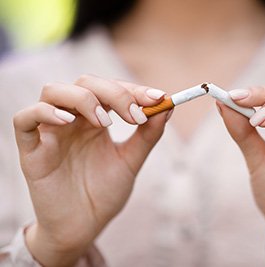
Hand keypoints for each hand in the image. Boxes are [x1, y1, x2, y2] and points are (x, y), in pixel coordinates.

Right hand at [13, 75, 169, 266]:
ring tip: (105, 123)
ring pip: (53, 91)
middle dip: (115, 93)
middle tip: (135, 115)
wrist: (83, 227)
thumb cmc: (104, 193)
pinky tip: (68, 122)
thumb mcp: (131, 161)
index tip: (159, 98)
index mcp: (95, 120)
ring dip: (83, 98)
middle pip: (85, 83)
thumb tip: (166, 107)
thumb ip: (147, 135)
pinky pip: (24, 119)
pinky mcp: (31, 150)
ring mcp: (50, 132)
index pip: (111, 88)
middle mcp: (73, 120)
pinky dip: (44, 112)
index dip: (134, 89)